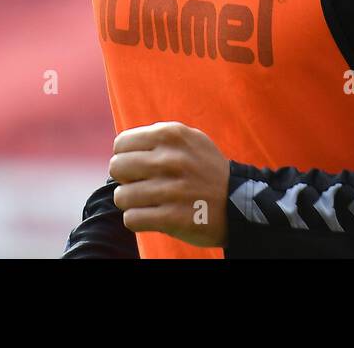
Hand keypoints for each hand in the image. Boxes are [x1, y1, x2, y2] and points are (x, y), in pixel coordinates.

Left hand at [109, 121, 229, 246]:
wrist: (237, 202)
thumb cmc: (206, 170)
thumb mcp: (189, 140)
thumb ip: (158, 137)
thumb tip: (120, 147)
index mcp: (173, 134)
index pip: (121, 144)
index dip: (126, 157)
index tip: (138, 166)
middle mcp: (172, 158)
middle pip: (117, 168)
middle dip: (125, 179)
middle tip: (142, 184)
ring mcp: (173, 189)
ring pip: (122, 196)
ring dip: (131, 202)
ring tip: (148, 201)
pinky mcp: (173, 217)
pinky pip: (132, 219)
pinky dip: (137, 219)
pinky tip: (152, 215)